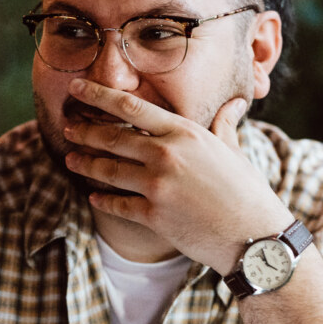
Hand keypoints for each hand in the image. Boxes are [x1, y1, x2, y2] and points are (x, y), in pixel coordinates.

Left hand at [62, 79, 293, 272]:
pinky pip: (117, 205)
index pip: (132, 107)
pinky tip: (93, 196)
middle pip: (112, 137)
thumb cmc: (247, 192)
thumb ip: (224, 125)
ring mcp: (158, 186)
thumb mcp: (234, 151)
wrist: (254, 237)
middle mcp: (167, 155)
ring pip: (108, 170)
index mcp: (185, 133)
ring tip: (71, 160)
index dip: (99, 95)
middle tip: (68, 127)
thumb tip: (235, 103)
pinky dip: (102, 200)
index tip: (78, 86)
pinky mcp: (154, 216)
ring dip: (85, 164)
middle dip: (85, 131)